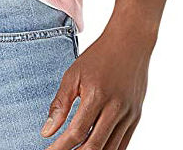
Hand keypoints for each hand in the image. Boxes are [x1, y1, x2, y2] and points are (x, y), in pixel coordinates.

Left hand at [40, 24, 152, 149]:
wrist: (130, 43)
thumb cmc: (98, 57)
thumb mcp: (74, 74)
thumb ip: (60, 104)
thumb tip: (47, 131)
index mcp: (97, 95)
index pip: (76, 132)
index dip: (60, 147)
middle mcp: (115, 108)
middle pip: (94, 146)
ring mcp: (128, 114)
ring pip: (109, 149)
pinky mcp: (136, 117)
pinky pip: (123, 144)